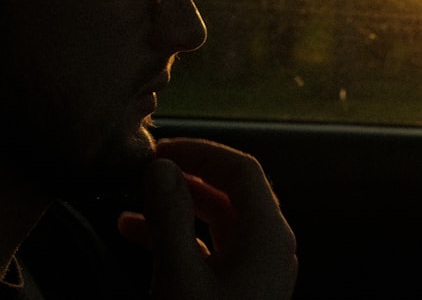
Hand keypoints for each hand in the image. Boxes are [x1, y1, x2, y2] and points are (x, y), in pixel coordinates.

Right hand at [117, 138, 297, 298]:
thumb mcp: (180, 276)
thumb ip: (170, 219)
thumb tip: (161, 168)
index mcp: (269, 234)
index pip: (242, 169)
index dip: (201, 152)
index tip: (161, 149)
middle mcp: (271, 246)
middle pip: (233, 192)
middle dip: (189, 177)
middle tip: (148, 170)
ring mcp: (259, 269)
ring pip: (220, 221)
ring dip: (179, 208)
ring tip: (136, 200)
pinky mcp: (242, 288)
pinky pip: (213, 249)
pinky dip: (181, 238)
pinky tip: (138, 233)